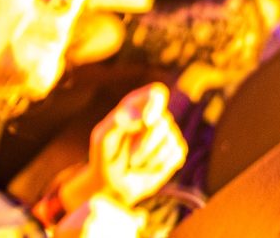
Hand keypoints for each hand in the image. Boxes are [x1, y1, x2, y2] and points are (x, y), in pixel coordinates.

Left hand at [85, 83, 184, 206]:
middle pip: (162, 123)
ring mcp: (168, 133)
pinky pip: (176, 155)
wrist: (112, 186)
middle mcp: (155, 116)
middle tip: (130, 160)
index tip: (147, 121)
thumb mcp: (102, 140)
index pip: (156, 93)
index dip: (155, 104)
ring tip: (134, 165)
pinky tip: (147, 169)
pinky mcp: (176, 151)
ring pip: (170, 141)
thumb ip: (117, 122)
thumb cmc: (105, 158)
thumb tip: (142, 118)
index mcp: (137, 106)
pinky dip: (159, 166)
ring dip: (149, 159)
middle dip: (145, 145)